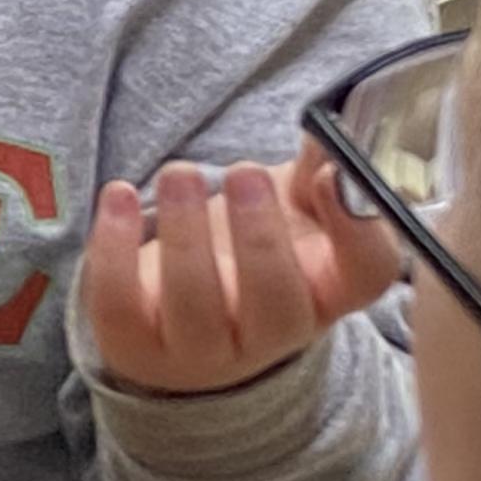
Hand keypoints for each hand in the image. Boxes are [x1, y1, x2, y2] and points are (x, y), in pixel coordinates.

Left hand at [78, 143, 400, 397]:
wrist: (183, 320)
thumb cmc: (253, 250)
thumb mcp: (292, 210)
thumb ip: (313, 169)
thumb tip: (325, 130)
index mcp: (329, 292)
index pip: (366, 275)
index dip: (357, 228)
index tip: (332, 176)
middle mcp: (271, 334)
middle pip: (277, 302)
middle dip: (260, 236)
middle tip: (245, 171)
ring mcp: (201, 350)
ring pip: (194, 306)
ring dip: (186, 236)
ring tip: (180, 174)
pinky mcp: (136, 345)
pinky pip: (119, 305)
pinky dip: (114, 249)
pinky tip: (119, 195)